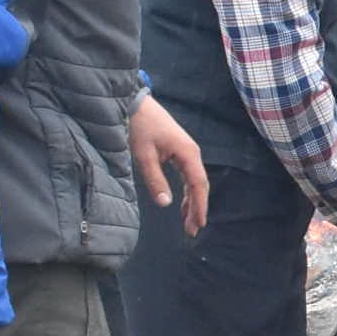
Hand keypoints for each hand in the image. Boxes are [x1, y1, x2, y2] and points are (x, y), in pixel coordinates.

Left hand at [129, 95, 208, 235]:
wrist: (136, 104)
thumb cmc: (140, 127)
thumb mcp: (144, 156)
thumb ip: (155, 180)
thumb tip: (166, 204)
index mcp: (188, 153)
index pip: (198, 184)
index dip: (199, 206)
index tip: (199, 224)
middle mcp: (192, 153)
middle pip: (200, 185)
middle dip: (197, 208)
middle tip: (192, 230)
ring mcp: (188, 152)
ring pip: (195, 182)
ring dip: (192, 202)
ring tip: (188, 222)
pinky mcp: (180, 151)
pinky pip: (188, 176)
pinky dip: (187, 192)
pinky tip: (182, 204)